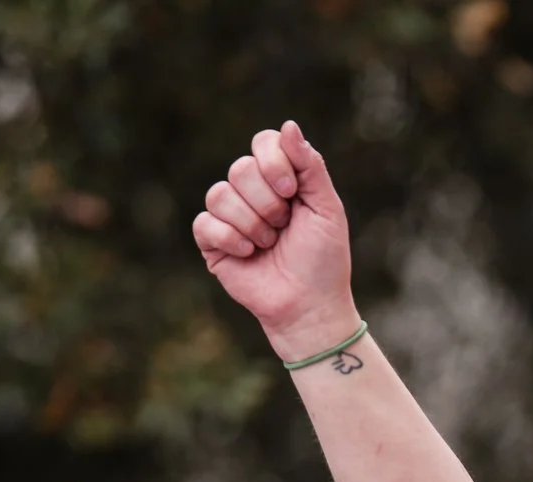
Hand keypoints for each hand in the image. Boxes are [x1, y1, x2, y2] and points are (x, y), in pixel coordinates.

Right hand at [191, 121, 356, 359]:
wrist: (310, 305)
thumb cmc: (323, 259)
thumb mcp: (327, 208)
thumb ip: (310, 166)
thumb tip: (288, 126)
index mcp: (280, 178)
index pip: (263, 142)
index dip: (274, 163)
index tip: (292, 192)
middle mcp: (251, 192)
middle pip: (240, 168)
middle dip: (268, 202)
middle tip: (284, 226)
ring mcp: (229, 216)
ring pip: (220, 194)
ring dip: (253, 224)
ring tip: (269, 244)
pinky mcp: (211, 241)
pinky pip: (206, 223)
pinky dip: (232, 239)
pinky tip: (249, 255)